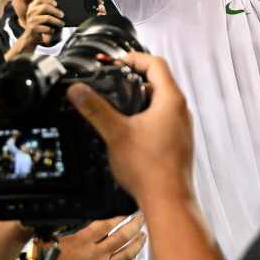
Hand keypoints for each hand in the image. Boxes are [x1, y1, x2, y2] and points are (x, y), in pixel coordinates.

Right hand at [19, 0, 63, 50]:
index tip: (56, 4)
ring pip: (47, 18)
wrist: (31, 39)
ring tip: (62, 24)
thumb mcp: (44, 16)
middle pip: (45, 7)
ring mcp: (31, 20)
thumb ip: (49, 10)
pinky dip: (52, 30)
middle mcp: (30, 12)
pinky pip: (47, 28)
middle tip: (62, 15)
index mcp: (33, 6)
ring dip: (57, 21)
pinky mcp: (33, 29)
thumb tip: (61, 10)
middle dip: (55, 11)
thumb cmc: (41, 25)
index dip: (49, 0)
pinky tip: (53, 31)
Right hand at [52, 214, 144, 259]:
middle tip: (141, 218)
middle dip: (135, 226)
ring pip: (126, 256)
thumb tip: (81, 212)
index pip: (108, 224)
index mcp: (84, 240)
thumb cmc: (49, 258)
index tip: (128, 209)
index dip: (120, 216)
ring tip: (142, 237)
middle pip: (122, 238)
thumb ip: (73, 224)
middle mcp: (95, 254)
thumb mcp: (58, 235)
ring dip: (136, 245)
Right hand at [67, 52, 193, 206]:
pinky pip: (162, 117)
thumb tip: (77, 90)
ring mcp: (181, 126)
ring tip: (118, 102)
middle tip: (114, 80)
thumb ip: (95, 109)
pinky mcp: (178, 141)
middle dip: (134, 77)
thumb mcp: (116, 133)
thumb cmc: (150, 169)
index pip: (155, 63)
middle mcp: (180, 110)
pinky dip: (146, 114)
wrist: (168, 202)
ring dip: (140, 97)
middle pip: (158, 80)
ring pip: (160, 100)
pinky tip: (129, 127)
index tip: (117, 61)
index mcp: (171, 100)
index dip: (134, 58)